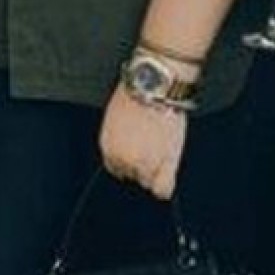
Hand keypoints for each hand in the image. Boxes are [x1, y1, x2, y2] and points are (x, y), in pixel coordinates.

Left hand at [99, 86, 187, 200]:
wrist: (155, 85)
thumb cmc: (136, 94)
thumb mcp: (116, 116)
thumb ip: (118, 138)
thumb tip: (126, 145)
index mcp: (108, 147)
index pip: (114, 168)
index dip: (126, 161)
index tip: (135, 154)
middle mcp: (123, 160)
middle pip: (130, 175)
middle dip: (139, 165)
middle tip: (151, 147)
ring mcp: (144, 164)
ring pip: (147, 182)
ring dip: (153, 172)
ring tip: (161, 151)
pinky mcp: (165, 164)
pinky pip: (163, 189)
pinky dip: (164, 188)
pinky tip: (166, 178)